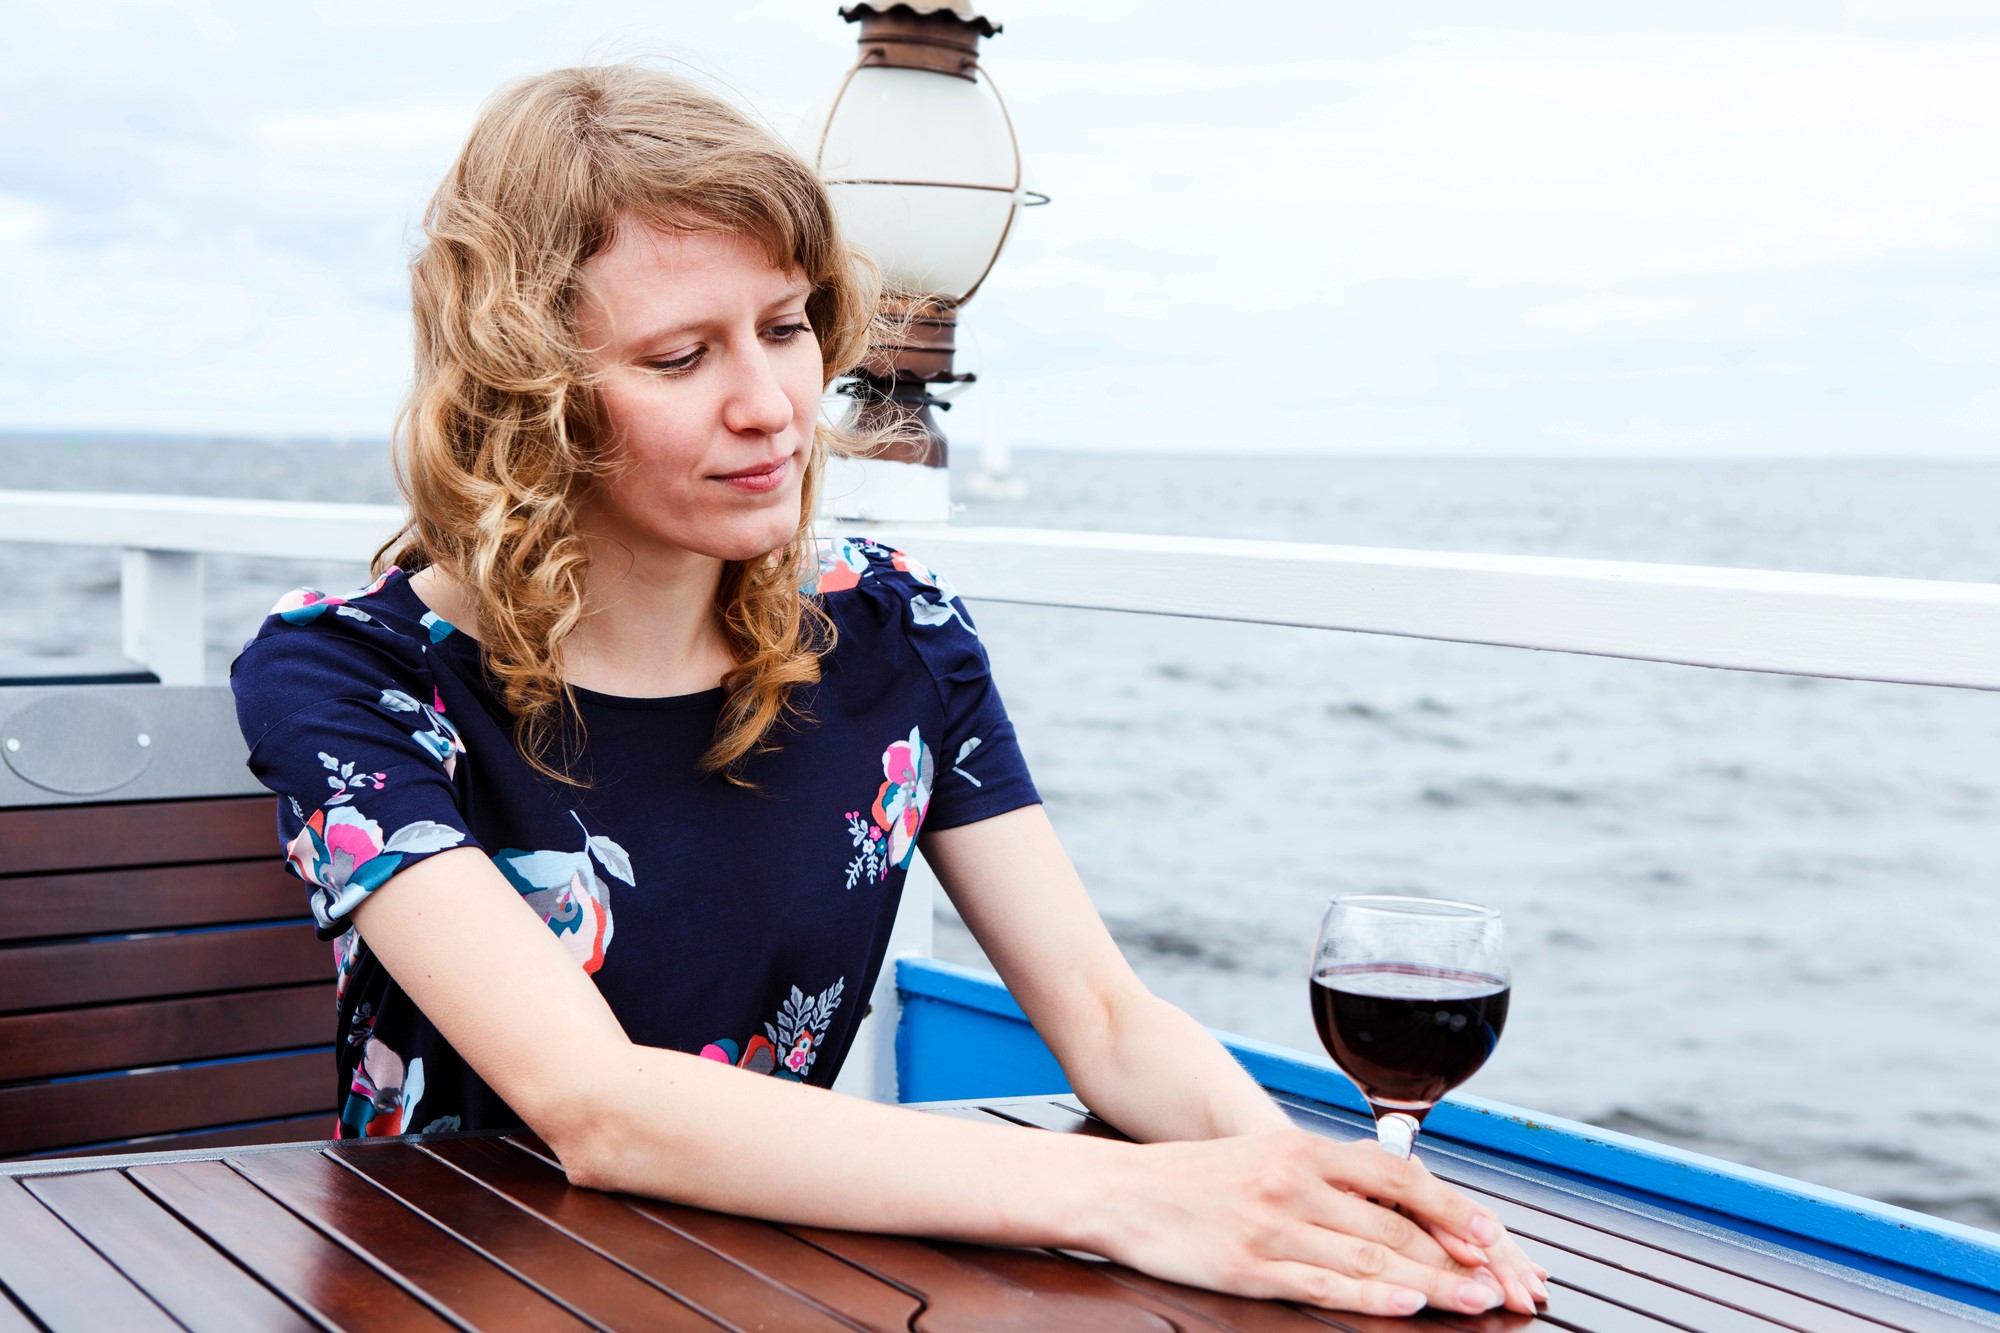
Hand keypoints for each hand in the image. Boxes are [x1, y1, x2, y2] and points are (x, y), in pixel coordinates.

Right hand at [1083, 1130, 1549, 1316]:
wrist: (1123, 1190)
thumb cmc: (1197, 1180)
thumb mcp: (1266, 1159)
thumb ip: (1325, 1178)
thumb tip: (1390, 1205)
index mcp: (1305, 1150)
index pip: (1399, 1176)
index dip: (1453, 1208)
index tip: (1498, 1237)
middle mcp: (1297, 1181)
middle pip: (1397, 1221)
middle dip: (1462, 1257)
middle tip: (1511, 1285)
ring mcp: (1274, 1224)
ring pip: (1372, 1254)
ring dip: (1435, 1281)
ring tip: (1481, 1301)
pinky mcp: (1249, 1263)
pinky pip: (1323, 1280)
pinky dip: (1371, 1293)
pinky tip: (1407, 1303)